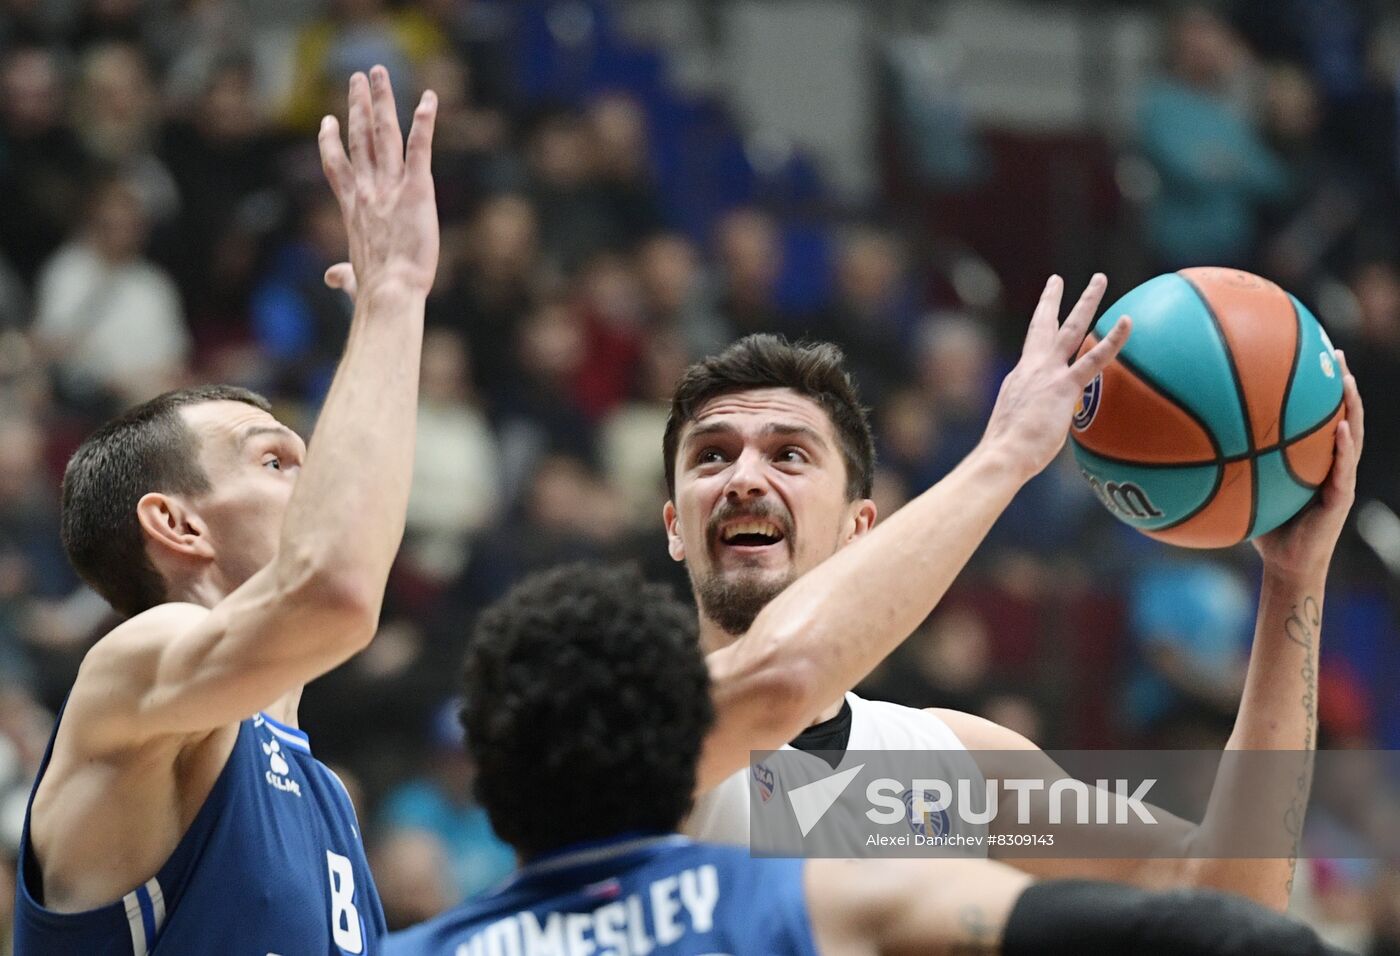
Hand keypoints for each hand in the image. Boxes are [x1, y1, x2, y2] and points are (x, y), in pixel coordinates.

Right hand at [318, 66, 437, 297]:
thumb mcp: (353, 278)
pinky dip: (424, 123)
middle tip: (357, 77)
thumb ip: (343, 273)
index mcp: (352, 207)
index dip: (330, 142)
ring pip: (384, 133)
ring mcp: (390, 186)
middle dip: (359, 105)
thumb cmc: (374, 291)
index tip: (327, 121)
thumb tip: (333, 278)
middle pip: (360, 137)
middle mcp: (367, 190)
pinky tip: (429, 100)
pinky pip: (420, 149)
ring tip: (378, 73)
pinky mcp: (417, 189)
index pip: (337, 166)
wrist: (390, 292)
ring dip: (382, 101)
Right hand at [979, 274, 1131, 481]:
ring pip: (1070, 328)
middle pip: (1042, 326)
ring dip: (1086, 301)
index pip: (1032, 351)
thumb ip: (1033, 422)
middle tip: (1057, 280)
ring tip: (1099, 279)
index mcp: (1019, 379)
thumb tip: (1039, 435)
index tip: (1044, 317)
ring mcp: (1048, 374)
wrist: (1003, 455)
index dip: (1039, 334)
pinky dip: (1112, 340)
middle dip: (1050, 300)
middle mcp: (1031, 368)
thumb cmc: (1007, 454)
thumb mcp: (1017, 431)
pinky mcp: (1064, 386)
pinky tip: (1128, 322)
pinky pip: (1094, 359)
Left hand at [1252, 350, 1363, 582]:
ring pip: (1353, 434)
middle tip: (1336, 352)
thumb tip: (1187, 440)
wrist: (1286, 564)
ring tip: (1346, 381)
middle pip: (1342, 413)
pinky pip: (1344, 469)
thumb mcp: (1245, 487)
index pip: (1318, 413)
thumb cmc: (1264, 525)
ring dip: (1352, 406)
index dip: (1319, 384)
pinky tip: (1342, 428)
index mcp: (1311, 457)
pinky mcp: (1341, 498)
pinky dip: (1345, 447)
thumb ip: (1229, 464)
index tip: (1311, 351)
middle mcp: (1330, 462)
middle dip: (1341, 382)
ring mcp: (1340, 478)